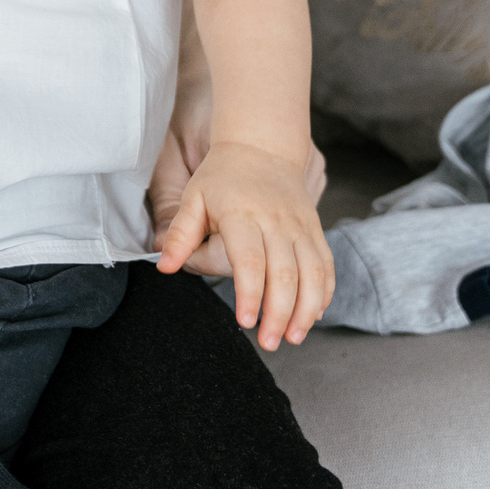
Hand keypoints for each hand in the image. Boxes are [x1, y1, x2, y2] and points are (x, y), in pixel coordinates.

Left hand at [155, 141, 334, 348]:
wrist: (262, 147)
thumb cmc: (221, 176)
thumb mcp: (193, 197)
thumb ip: (181, 233)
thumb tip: (163, 266)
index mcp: (242, 215)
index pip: (249, 260)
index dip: (250, 293)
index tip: (245, 321)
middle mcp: (276, 222)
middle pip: (284, 274)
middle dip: (278, 313)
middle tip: (268, 342)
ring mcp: (300, 226)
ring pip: (312, 274)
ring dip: (306, 310)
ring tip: (293, 337)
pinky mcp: (315, 230)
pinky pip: (326, 265)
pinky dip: (323, 293)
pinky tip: (313, 314)